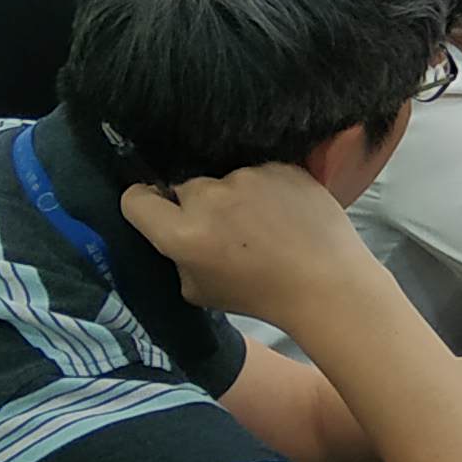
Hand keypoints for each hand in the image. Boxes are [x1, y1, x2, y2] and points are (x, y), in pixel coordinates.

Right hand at [116, 161, 382, 325]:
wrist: (325, 281)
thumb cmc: (260, 294)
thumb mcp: (199, 290)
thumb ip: (177, 256)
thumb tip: (174, 233)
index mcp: (183, 233)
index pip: (136, 199)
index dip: (142, 204)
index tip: (154, 209)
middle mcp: (210, 197)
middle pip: (185, 188)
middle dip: (196, 205)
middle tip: (224, 230)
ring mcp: (248, 177)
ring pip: (226, 180)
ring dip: (235, 196)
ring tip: (262, 224)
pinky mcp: (280, 166)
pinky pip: (260, 173)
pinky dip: (266, 189)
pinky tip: (283, 213)